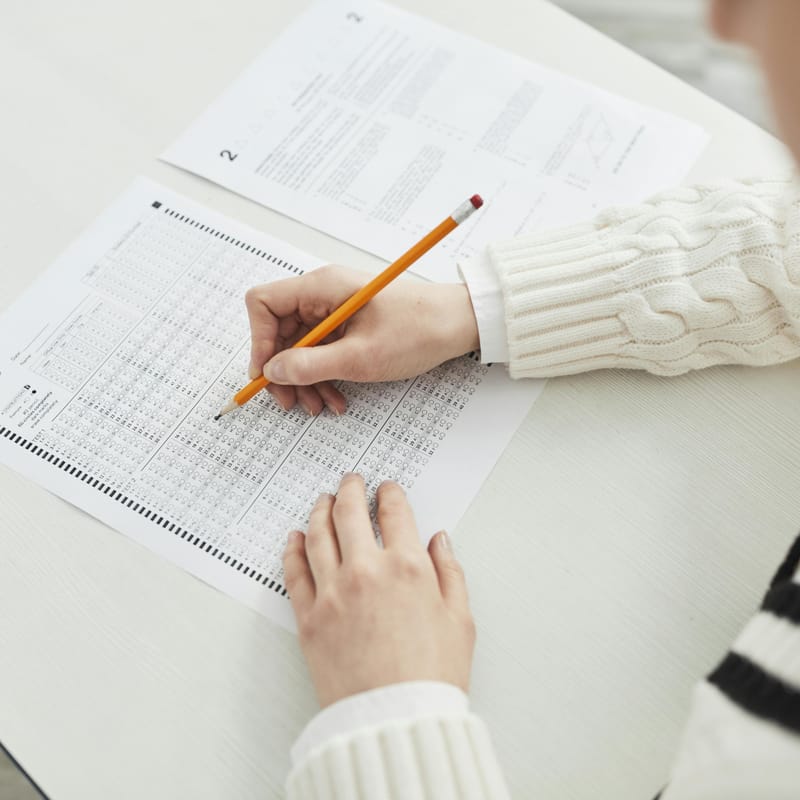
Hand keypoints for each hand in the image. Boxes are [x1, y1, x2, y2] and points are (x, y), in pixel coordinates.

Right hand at [245, 266, 478, 414]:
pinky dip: (324, 375)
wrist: (458, 324)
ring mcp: (335, 310)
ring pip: (300, 346)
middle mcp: (323, 294)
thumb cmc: (418, 330)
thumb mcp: (360, 357)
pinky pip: (322, 351)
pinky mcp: (348, 325)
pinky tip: (336, 398)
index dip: (258, 340)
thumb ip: (311, 365)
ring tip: (318, 406)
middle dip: (283, 370)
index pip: (263, 303)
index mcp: (321, 287)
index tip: (267, 375)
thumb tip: (273, 372)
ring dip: (304, 379)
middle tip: (291, 402)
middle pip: (279, 330)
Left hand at [283, 473, 474, 706]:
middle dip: (351, 489)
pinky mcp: (309, 618)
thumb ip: (450, 572)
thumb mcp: (461, 621)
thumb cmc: (431, 677)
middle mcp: (366, 572)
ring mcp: (333, 593)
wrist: (394, 722)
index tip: (388, 489)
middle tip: (352, 481)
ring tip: (323, 500)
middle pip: (350, 513)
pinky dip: (293, 549)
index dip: (391, 494)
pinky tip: (295, 538)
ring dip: (319, 510)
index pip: (395, 513)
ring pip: (317, 535)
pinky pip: (294, 572)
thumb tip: (440, 540)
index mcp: (408, 568)